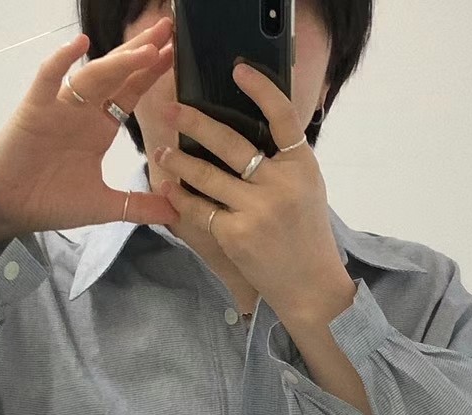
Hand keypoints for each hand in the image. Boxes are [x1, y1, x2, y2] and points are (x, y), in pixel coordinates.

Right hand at [0, 20, 181, 234]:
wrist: (7, 207)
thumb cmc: (48, 201)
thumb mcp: (104, 207)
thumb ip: (139, 206)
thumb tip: (175, 213)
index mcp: (99, 128)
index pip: (130, 92)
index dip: (150, 74)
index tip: (172, 55)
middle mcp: (83, 111)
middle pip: (117, 74)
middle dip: (141, 52)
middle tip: (167, 28)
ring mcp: (60, 106)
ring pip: (92, 75)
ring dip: (119, 60)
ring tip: (146, 47)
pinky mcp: (35, 108)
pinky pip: (48, 78)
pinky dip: (62, 60)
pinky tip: (79, 43)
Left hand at [154, 63, 345, 321]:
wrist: (310, 287)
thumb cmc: (307, 236)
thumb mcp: (307, 189)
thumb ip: (284, 161)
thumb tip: (251, 131)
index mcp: (301, 166)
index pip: (283, 116)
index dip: (261, 90)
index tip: (239, 71)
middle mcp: (280, 184)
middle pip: (231, 142)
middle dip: (196, 123)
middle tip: (174, 110)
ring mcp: (257, 210)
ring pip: (207, 175)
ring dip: (179, 161)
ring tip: (162, 152)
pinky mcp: (236, 234)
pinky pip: (200, 209)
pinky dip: (181, 198)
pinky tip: (169, 188)